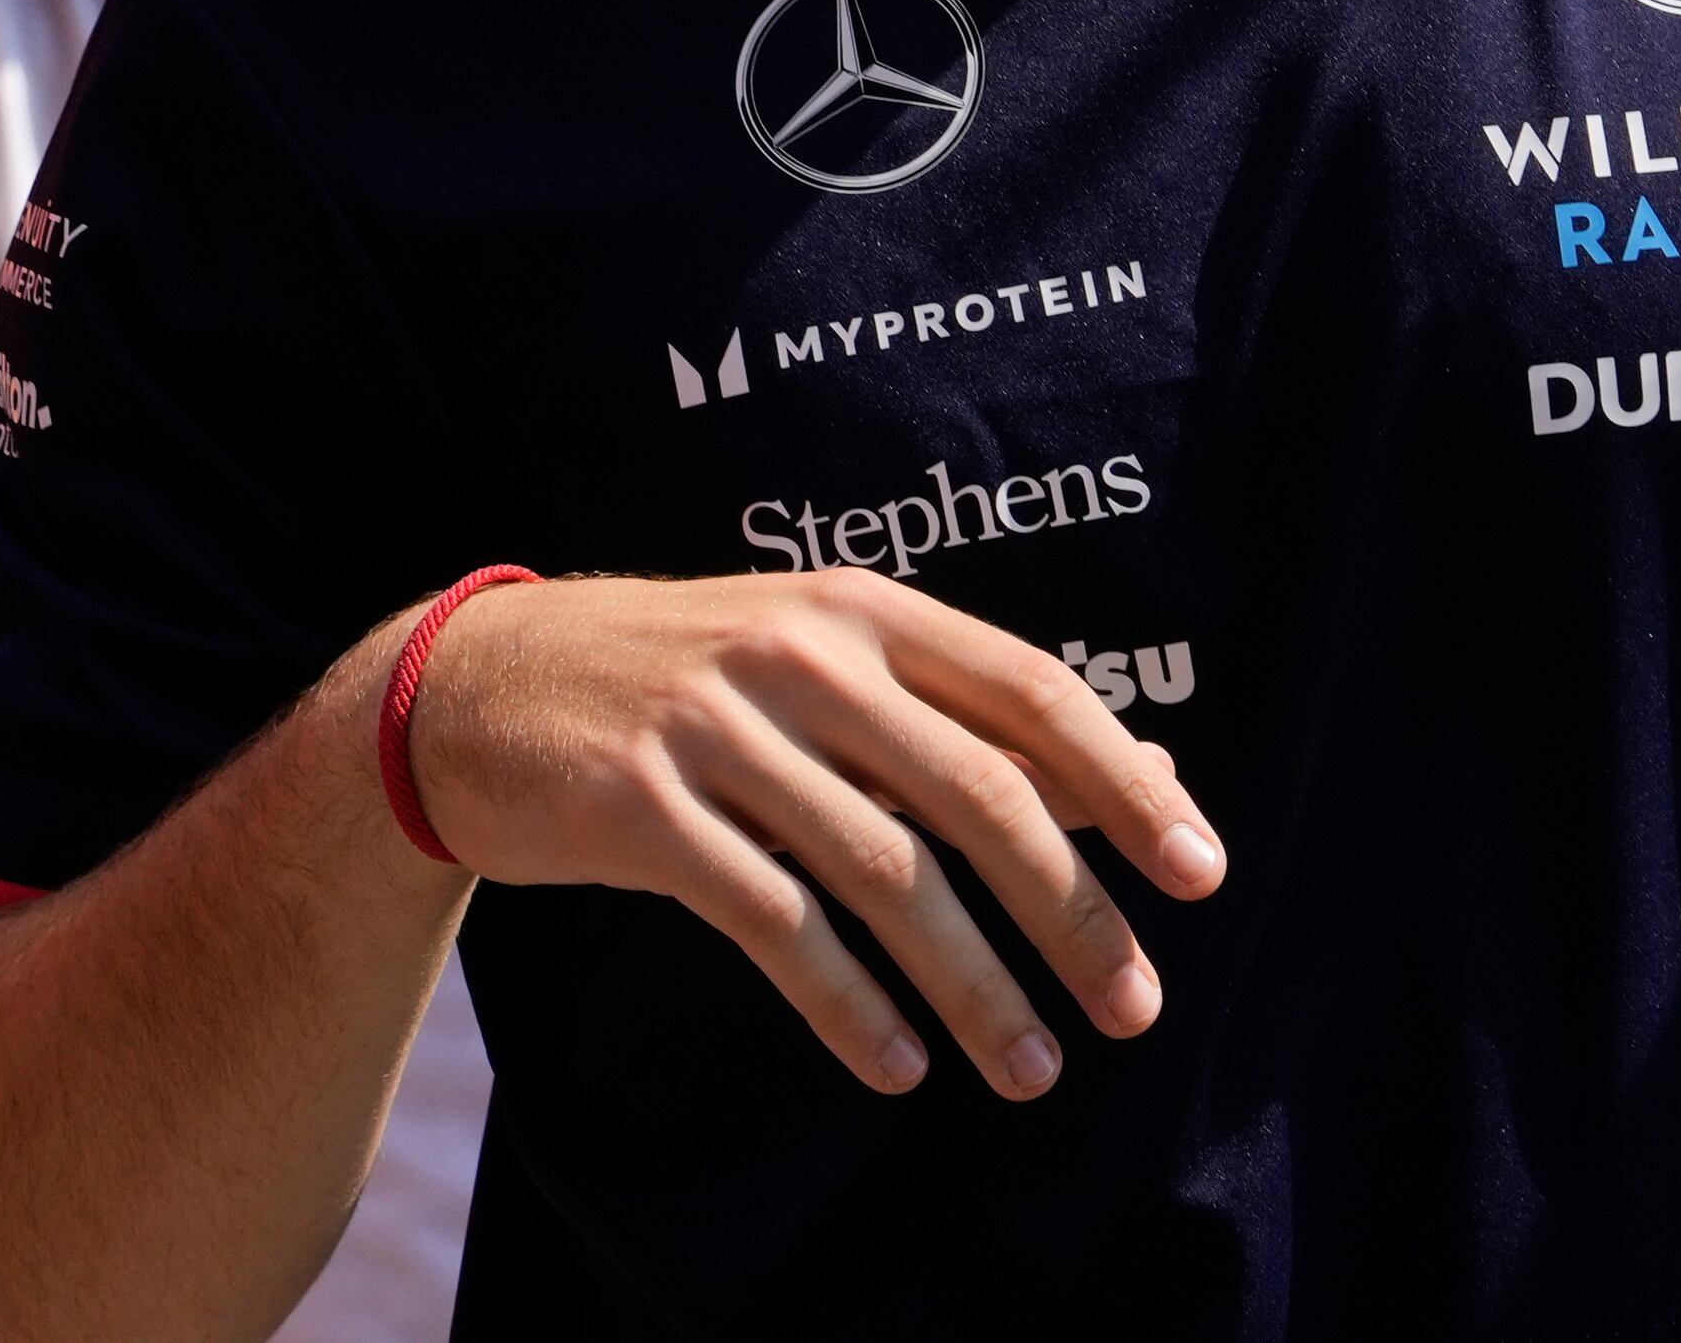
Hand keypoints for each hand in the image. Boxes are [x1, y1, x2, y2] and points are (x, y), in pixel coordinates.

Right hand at [404, 569, 1227, 1100]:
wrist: (480, 686)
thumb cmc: (694, 684)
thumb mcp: (832, 667)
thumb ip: (974, 719)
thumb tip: (1150, 775)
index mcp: (863, 610)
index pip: (1030, 690)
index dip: (1124, 782)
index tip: (1200, 872)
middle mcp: (800, 654)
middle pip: (975, 792)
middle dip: (1068, 911)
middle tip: (1131, 1007)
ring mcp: (716, 728)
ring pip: (882, 873)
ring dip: (972, 986)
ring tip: (1033, 1070)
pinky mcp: (640, 807)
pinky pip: (770, 922)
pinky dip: (846, 1003)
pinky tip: (898, 1063)